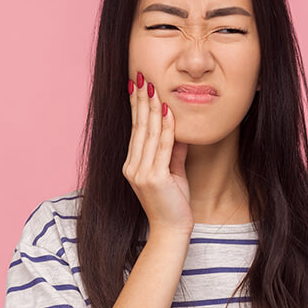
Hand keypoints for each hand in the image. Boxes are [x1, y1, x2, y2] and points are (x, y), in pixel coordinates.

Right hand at [122, 72, 193, 236]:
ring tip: (152, 86)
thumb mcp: (173, 173)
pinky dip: (165, 127)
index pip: (135, 130)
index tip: (137, 86)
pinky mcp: (153, 178)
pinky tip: (166, 110)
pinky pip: (161, 146)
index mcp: (133, 165)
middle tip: (141, 76)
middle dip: (140, 100)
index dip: (136, 107)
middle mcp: (132, 167)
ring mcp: (140, 173)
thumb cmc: (173, 205)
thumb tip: (176, 128)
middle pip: (138, 127)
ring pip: (147, 133)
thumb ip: (172, 151)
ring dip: (151, 107)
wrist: (171, 231)